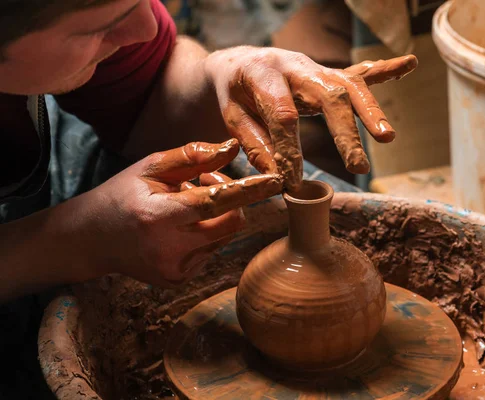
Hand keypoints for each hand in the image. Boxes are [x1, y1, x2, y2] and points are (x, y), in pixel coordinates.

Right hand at [78, 139, 281, 285]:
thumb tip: (233, 148)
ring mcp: (176, 269)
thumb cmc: (122, 195)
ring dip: (216, 217)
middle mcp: (170, 248)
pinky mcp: (179, 280)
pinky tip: (178, 228)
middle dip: (229, 199)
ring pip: (224, 237)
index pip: (216, 202)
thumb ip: (193, 156)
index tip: (276, 182)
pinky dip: (205, 235)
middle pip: (230, 222)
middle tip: (203, 181)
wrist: (91, 239)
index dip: (248, 191)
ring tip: (184, 205)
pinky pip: (212, 252)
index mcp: (160, 216)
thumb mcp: (151, 167)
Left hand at [203, 46, 417, 189]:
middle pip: (328, 96)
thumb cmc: (233, 92)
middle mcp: (296, 66)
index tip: (293, 182)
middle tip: (357, 166)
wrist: (237, 62)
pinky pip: (359, 72)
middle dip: (345, 132)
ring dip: (370, 111)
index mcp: (263, 73)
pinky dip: (385, 70)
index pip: (283, 115)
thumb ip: (253, 143)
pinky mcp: (329, 74)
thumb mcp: (230, 116)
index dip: (289, 150)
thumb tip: (277, 176)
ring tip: (387, 137)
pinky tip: (409, 64)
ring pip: (349, 85)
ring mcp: (316, 69)